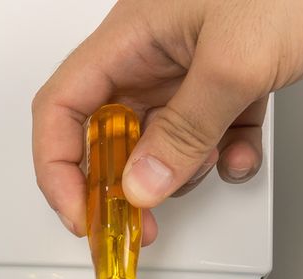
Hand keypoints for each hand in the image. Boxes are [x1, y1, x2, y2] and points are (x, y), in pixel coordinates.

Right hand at [32, 0, 302, 234]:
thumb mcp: (233, 67)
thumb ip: (182, 134)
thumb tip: (141, 186)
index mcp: (132, 34)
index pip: (63, 108)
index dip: (61, 167)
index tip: (83, 213)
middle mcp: (154, 46)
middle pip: (110, 128)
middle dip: (125, 180)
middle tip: (140, 220)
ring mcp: (193, 57)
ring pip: (162, 134)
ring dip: (183, 166)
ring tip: (209, 168)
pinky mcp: (231, 67)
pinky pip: (209, 126)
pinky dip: (222, 151)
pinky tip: (242, 154)